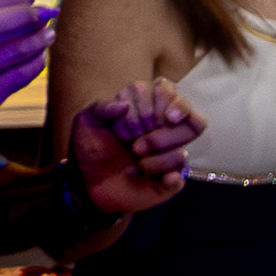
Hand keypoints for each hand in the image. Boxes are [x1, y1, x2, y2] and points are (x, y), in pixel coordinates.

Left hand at [66, 85, 197, 217]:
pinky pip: (180, 174)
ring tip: (137, 163)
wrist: (88, 184)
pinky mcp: (170, 178)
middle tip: (134, 144)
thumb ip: (101, 107)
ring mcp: (169, 153)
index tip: (152, 114)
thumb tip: (124, 105)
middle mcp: (163, 128)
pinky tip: (156, 179)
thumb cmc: (90, 150)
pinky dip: (168, 176)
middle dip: (161, 134)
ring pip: (182, 151)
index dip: (166, 99)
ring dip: (156, 159)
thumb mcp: (86, 122)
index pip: (169, 91)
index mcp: (145, 108)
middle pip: (189, 119)